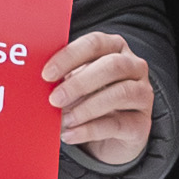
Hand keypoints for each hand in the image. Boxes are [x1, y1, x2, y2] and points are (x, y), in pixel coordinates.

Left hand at [47, 30, 155, 170]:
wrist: (112, 136)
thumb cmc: (89, 99)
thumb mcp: (75, 84)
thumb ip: (62, 78)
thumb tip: (35, 83)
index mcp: (115, 48)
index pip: (95, 43)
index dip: (70, 56)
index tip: (47, 74)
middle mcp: (134, 67)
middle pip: (112, 66)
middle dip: (79, 82)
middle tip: (54, 99)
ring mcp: (142, 94)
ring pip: (120, 93)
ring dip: (87, 107)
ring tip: (64, 120)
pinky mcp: (141, 123)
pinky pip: (118, 124)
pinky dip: (90, 130)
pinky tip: (70, 134)